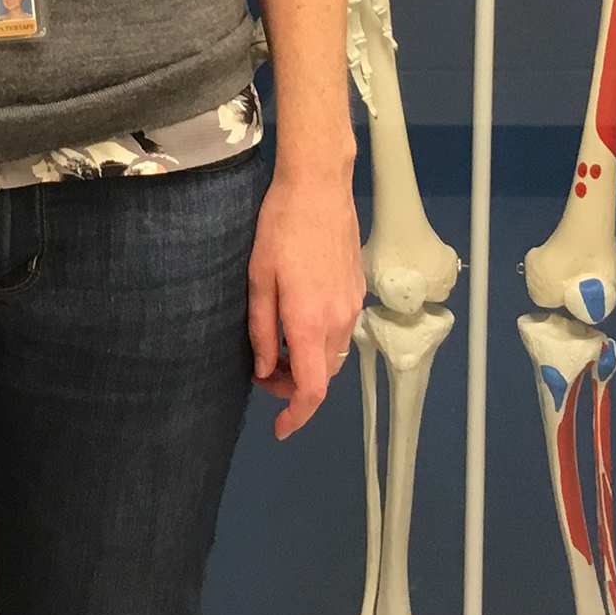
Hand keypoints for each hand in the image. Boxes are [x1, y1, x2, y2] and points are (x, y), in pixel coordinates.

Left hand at [249, 163, 364, 439]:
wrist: (319, 186)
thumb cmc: (280, 227)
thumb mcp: (258, 279)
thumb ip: (262, 330)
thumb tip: (266, 370)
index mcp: (311, 322)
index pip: (313, 389)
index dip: (297, 415)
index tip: (280, 428)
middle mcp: (338, 320)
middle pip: (324, 376)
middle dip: (295, 386)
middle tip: (262, 371)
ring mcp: (352, 304)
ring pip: (333, 354)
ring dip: (308, 362)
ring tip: (277, 346)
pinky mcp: (357, 289)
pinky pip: (339, 330)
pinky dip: (319, 340)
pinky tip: (296, 319)